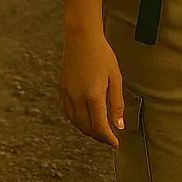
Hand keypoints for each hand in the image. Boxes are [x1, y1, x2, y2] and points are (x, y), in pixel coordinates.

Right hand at [59, 30, 124, 148]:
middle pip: (87, 127)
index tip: (116, 144)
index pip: (99, 127)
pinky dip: (77, 120)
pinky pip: (68, 112)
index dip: (108, 139)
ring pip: (75, 122)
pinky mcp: (61, 88)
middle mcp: (77, 97)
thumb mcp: (115, 78)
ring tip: (99, 130)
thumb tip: (119, 126)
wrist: (81, 37)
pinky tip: (85, 118)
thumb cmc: (102, 55)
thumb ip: (116, 104)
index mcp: (93, 95)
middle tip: (109, 138)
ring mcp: (67, 93)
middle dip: (99, 136)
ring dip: (87, 130)